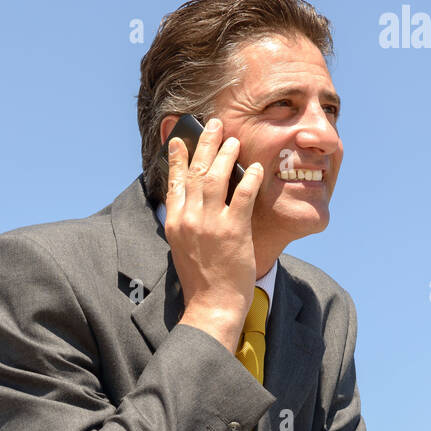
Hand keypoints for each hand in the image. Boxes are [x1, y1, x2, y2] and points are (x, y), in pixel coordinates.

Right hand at [165, 119, 262, 354]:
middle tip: (215, 124)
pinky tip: (255, 168)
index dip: (177, 156)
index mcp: (175, 223)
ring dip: (226, 154)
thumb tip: (195, 199)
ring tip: (235, 140)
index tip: (179, 138)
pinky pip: (243, 194)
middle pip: (196, 171)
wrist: (212, 305)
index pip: (175, 181)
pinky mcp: (233, 231)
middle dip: (205, 143)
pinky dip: (249, 178)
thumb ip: (187, 222)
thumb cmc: (202, 280)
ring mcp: (211, 224)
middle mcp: (189, 219)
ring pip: (217, 176)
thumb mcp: (184, 248)